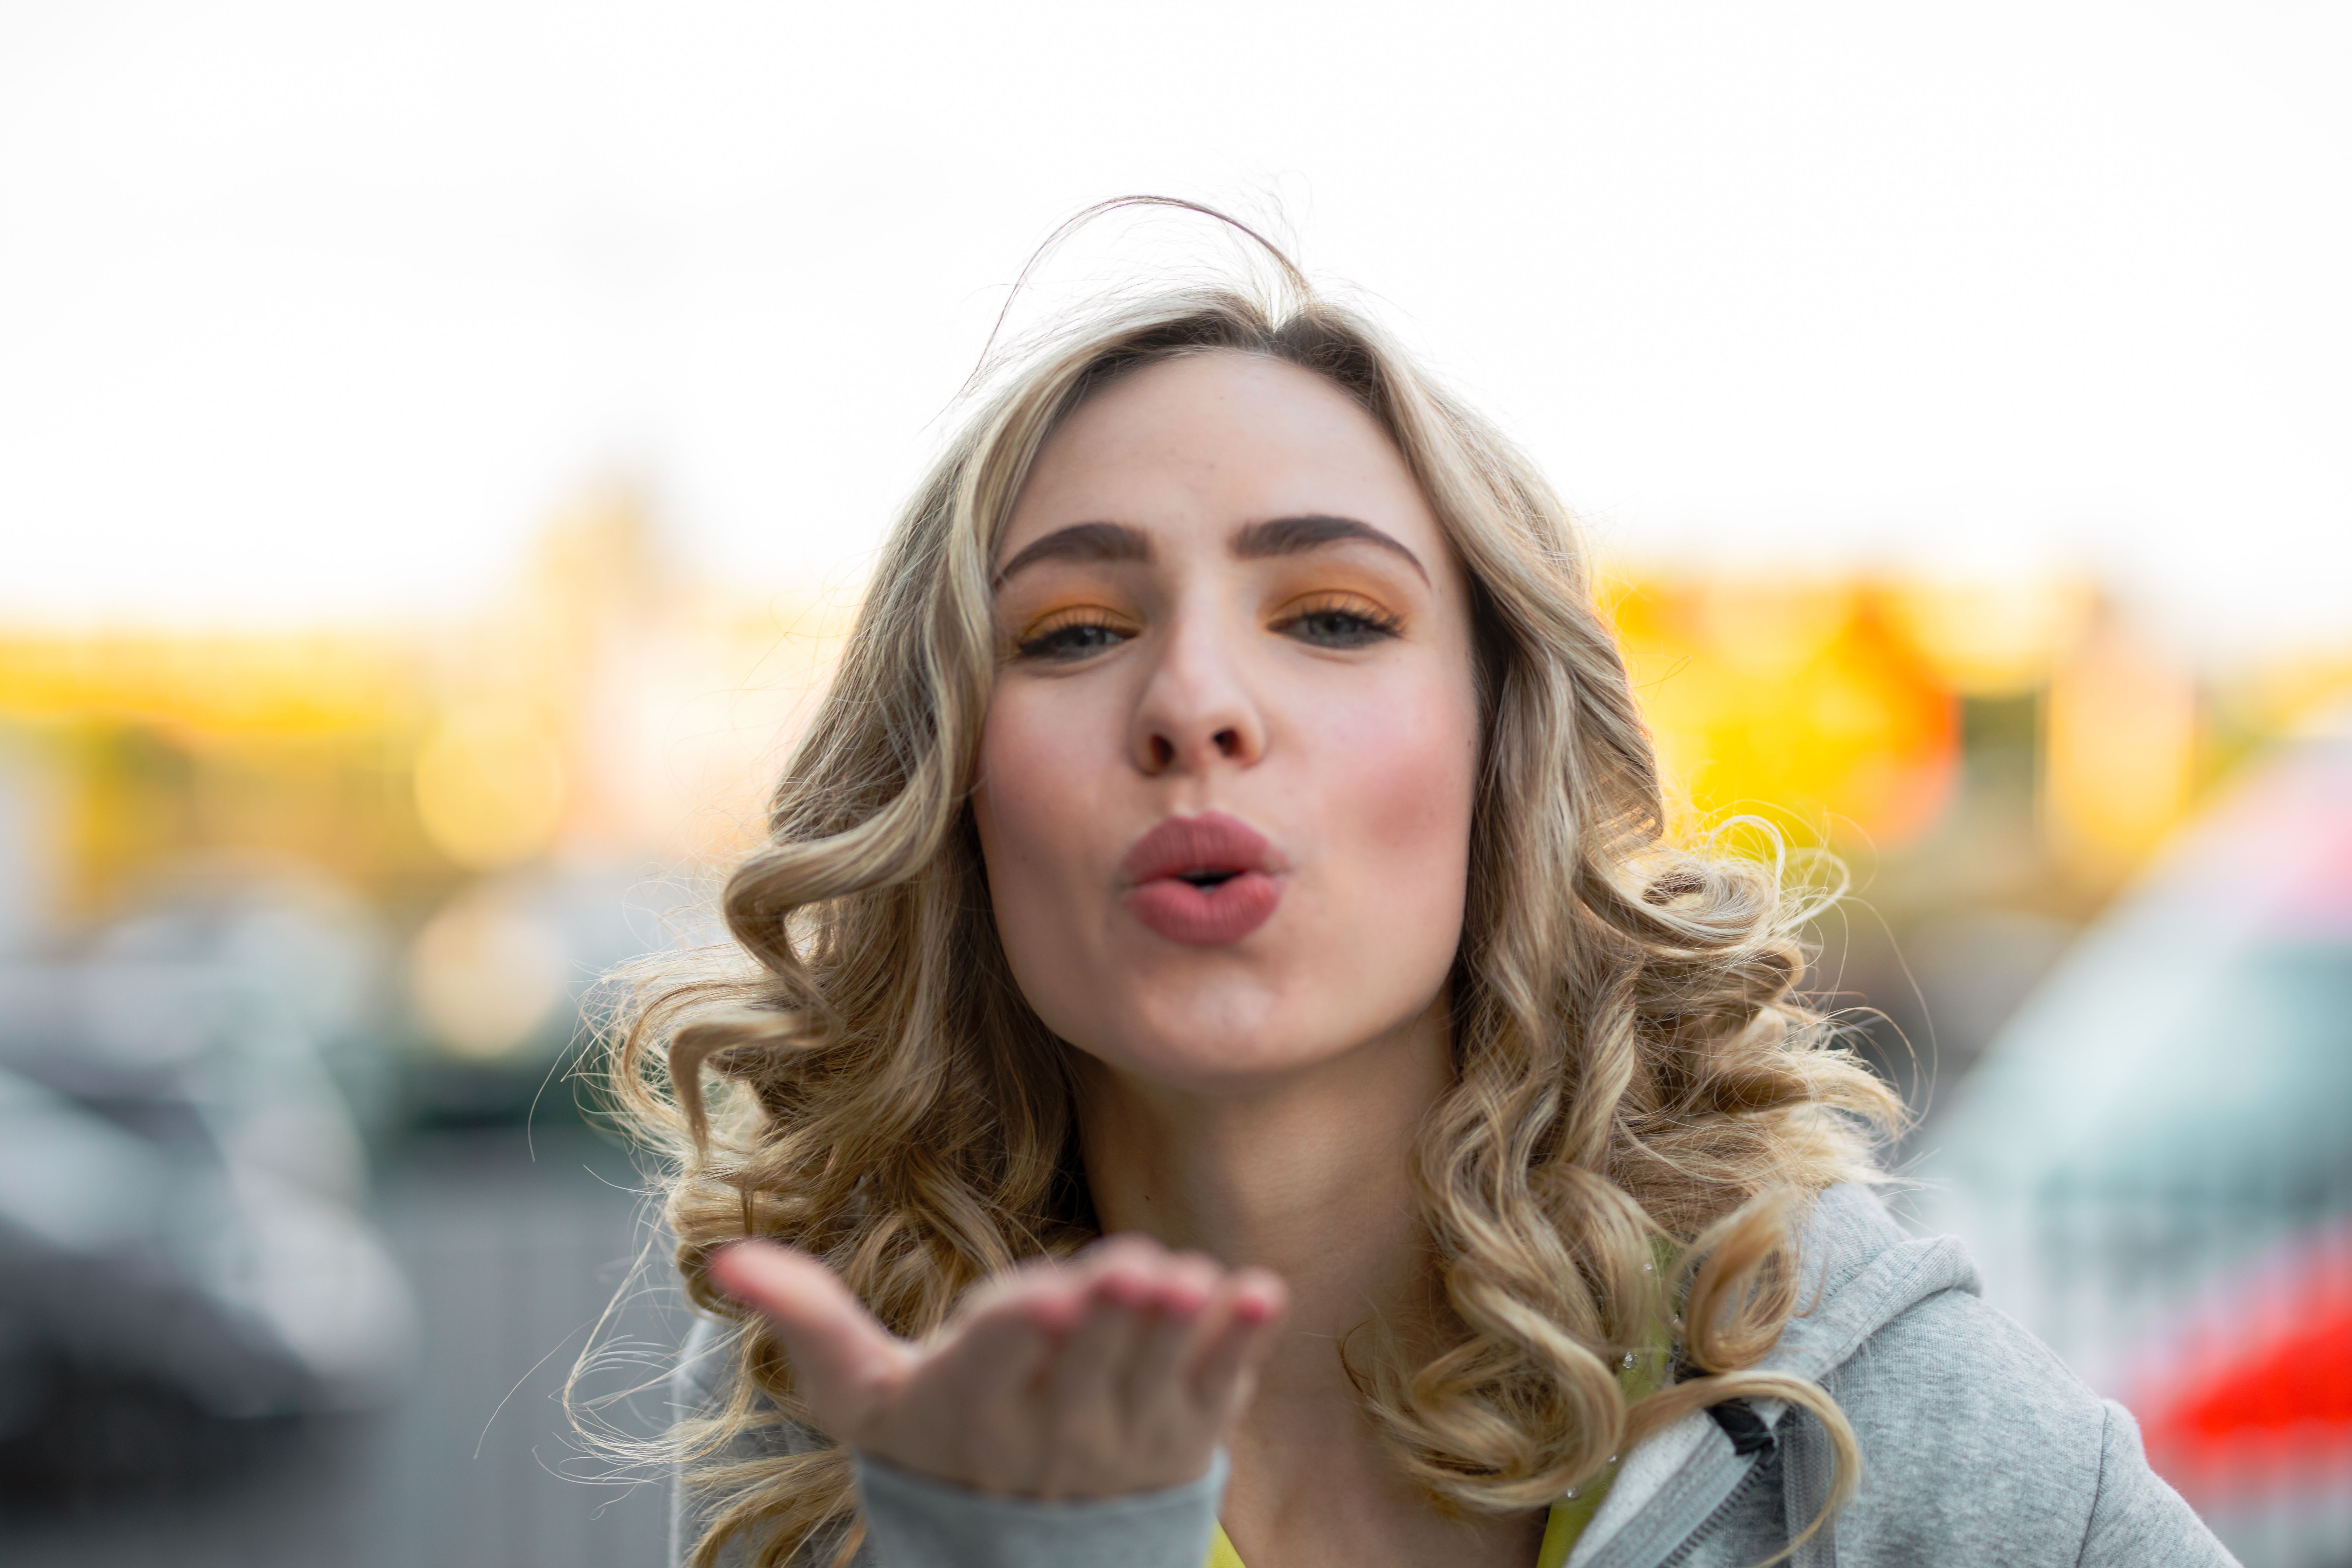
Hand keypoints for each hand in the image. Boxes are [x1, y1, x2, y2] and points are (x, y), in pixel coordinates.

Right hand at [709, 1234, 1287, 1499]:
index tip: (1056, 1294)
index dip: (1029, 1326)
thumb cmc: (933, 1447)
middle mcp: (1053, 1432)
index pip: (1001, 1358)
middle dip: (1114, 1310)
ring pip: (1159, 1368)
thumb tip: (722, 1257)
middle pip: (1090, 1359)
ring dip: (1178, 1321)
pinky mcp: (1189, 1439)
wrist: (1018, 1553)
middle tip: (1131, 1269)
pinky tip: (1260, 1293)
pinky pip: (1223, 1388)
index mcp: (971, 1407)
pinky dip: (1243, 1341)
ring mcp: (1130, 1438)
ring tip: (1185, 1280)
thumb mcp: (860, 1398)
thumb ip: (805, 1320)